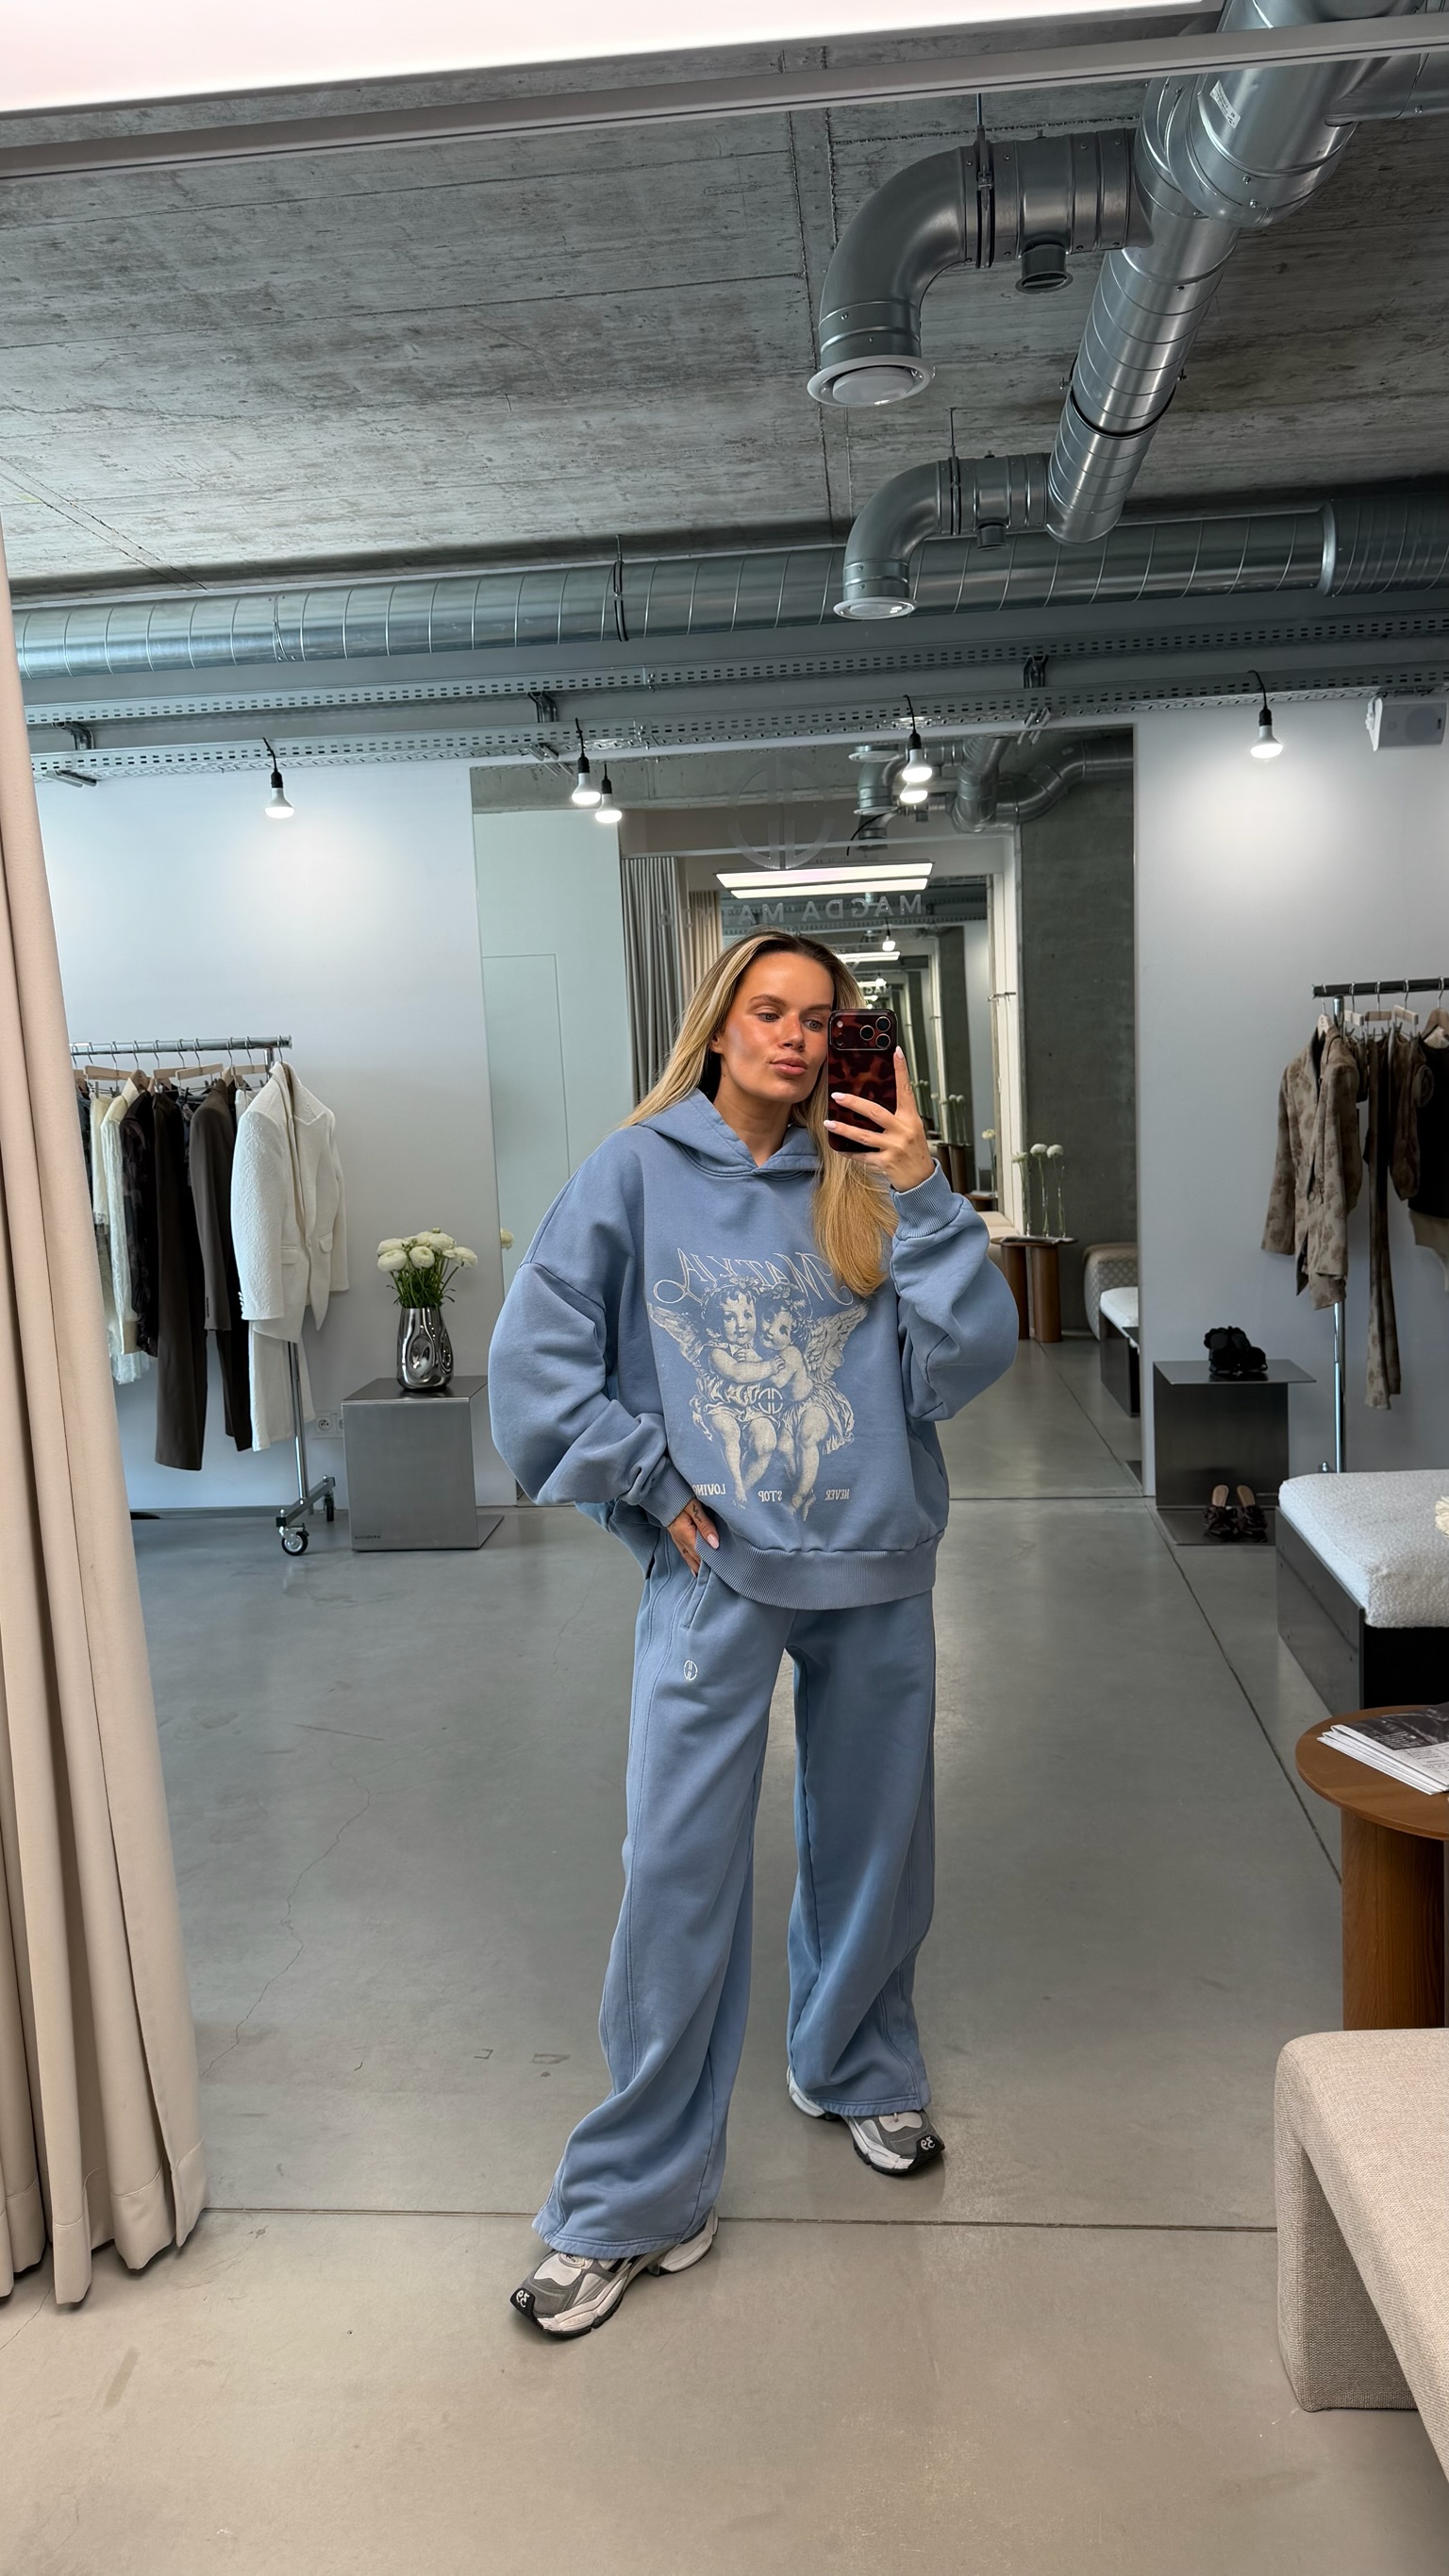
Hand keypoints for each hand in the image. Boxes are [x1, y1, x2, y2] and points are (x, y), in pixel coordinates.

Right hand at [667, 1496, 719, 1573]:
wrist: (660, 1490)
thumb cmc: (678, 1495)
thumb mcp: (694, 1507)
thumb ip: (705, 1525)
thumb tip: (715, 1544)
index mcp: (686, 1534)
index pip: (702, 1554)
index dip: (712, 1563)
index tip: (724, 1569)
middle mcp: (680, 1539)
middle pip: (696, 1559)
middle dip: (706, 1568)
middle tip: (720, 1577)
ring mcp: (677, 1538)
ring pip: (689, 1558)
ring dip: (698, 1567)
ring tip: (709, 1577)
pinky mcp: (676, 1535)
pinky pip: (684, 1553)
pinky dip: (691, 1561)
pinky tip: (695, 1568)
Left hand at [825, 1047, 937, 1191]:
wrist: (922, 1180)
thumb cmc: (915, 1152)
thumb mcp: (912, 1129)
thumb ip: (897, 1115)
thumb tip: (873, 1100)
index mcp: (911, 1118)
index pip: (906, 1090)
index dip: (901, 1070)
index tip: (896, 1052)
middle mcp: (903, 1131)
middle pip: (875, 1112)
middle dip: (854, 1103)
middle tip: (837, 1095)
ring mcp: (894, 1147)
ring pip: (863, 1135)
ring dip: (843, 1129)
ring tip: (828, 1122)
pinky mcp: (885, 1163)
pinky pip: (862, 1156)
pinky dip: (849, 1152)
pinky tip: (838, 1147)